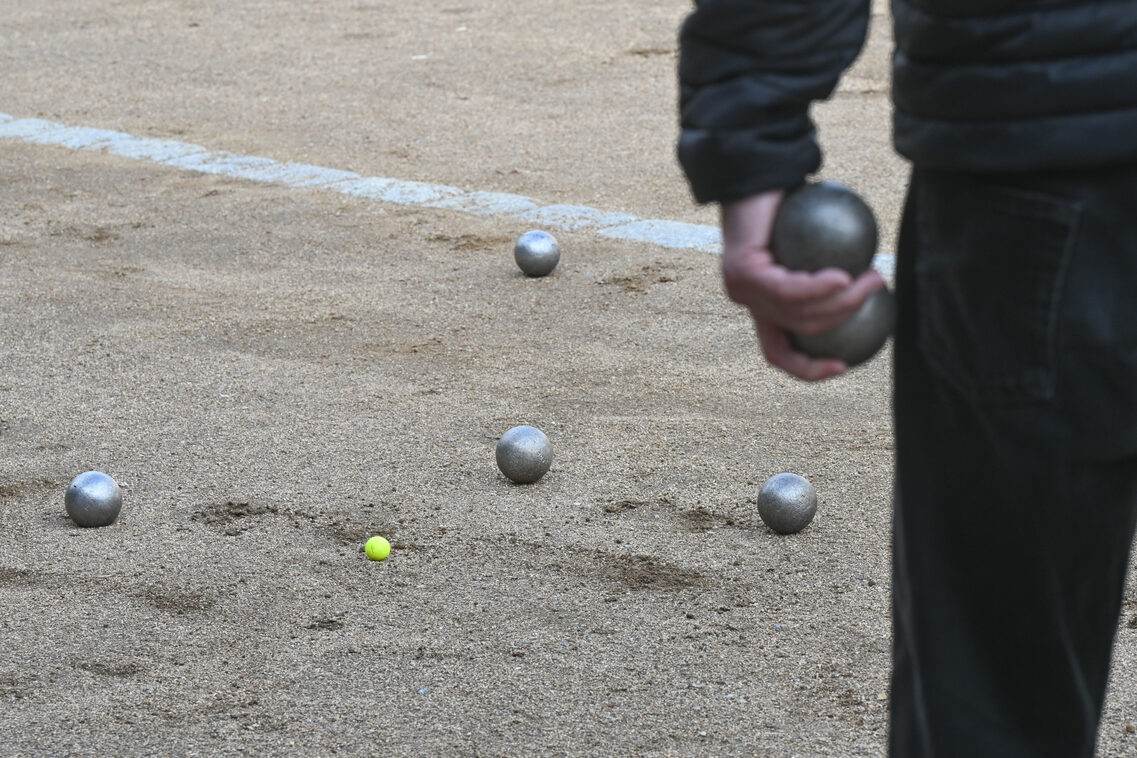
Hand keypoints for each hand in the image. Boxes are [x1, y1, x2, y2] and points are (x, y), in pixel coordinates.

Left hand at [720, 190, 884, 380]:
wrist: (755, 170)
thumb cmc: (792, 201)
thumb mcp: (817, 242)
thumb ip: (835, 267)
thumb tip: (876, 286)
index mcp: (760, 305)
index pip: (780, 352)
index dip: (809, 369)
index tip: (844, 365)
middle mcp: (746, 302)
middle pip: (800, 332)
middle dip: (845, 318)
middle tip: (879, 290)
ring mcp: (740, 289)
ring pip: (798, 313)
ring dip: (842, 301)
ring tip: (872, 280)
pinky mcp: (742, 272)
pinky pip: (787, 289)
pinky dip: (818, 287)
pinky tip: (843, 277)